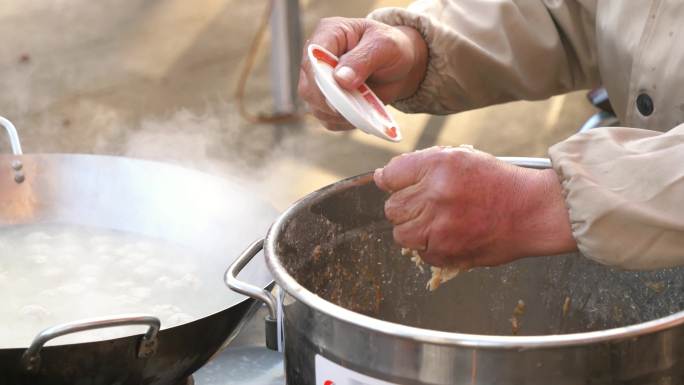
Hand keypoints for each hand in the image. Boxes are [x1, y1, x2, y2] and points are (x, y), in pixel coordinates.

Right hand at [298, 17, 427, 130]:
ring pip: (315, 107)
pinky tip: (362, 113)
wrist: (399, 67)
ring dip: (340, 114)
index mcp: (328, 33)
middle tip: (357, 106)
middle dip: (332, 101)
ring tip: (365, 107)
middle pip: (308, 87)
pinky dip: (345, 122)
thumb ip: (362, 60)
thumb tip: (340, 79)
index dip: (321, 77)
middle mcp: (317, 59)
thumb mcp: (385, 46)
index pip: (312, 57)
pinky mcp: (326, 103)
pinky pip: (328, 120)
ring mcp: (319, 83)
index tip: (340, 91)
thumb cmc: (391, 48)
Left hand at [373, 146, 576, 267]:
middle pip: (392, 208)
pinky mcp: (446, 251)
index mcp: (438, 165)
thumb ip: (422, 166)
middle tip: (427, 207)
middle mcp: (435, 194)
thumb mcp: (461, 159)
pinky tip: (451, 236)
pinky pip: (421, 253)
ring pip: (400, 234)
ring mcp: (439, 226)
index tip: (398, 186)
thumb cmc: (498, 184)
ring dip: (413, 230)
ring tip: (436, 223)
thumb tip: (384, 178)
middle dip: (405, 208)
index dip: (392, 182)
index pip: (390, 176)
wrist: (532, 211)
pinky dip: (432, 248)